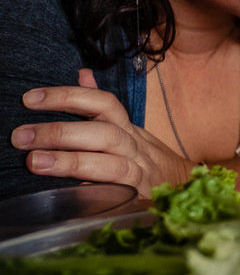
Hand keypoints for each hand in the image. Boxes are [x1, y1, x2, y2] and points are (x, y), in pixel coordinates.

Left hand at [10, 69, 192, 196]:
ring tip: (35, 162)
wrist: (183, 186)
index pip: (103, 103)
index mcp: (127, 128)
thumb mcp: (126, 128)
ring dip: (72, 162)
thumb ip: (102, 106)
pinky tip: (63, 197)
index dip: (68, 97)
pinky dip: (92, 196)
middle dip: (60, 132)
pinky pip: (117, 197)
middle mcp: (134, 148)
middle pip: (104, 133)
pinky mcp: (138, 201)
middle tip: (20, 136)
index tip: (30, 99)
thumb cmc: (145, 158)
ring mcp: (138, 175)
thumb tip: (82, 73)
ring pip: (111, 165)